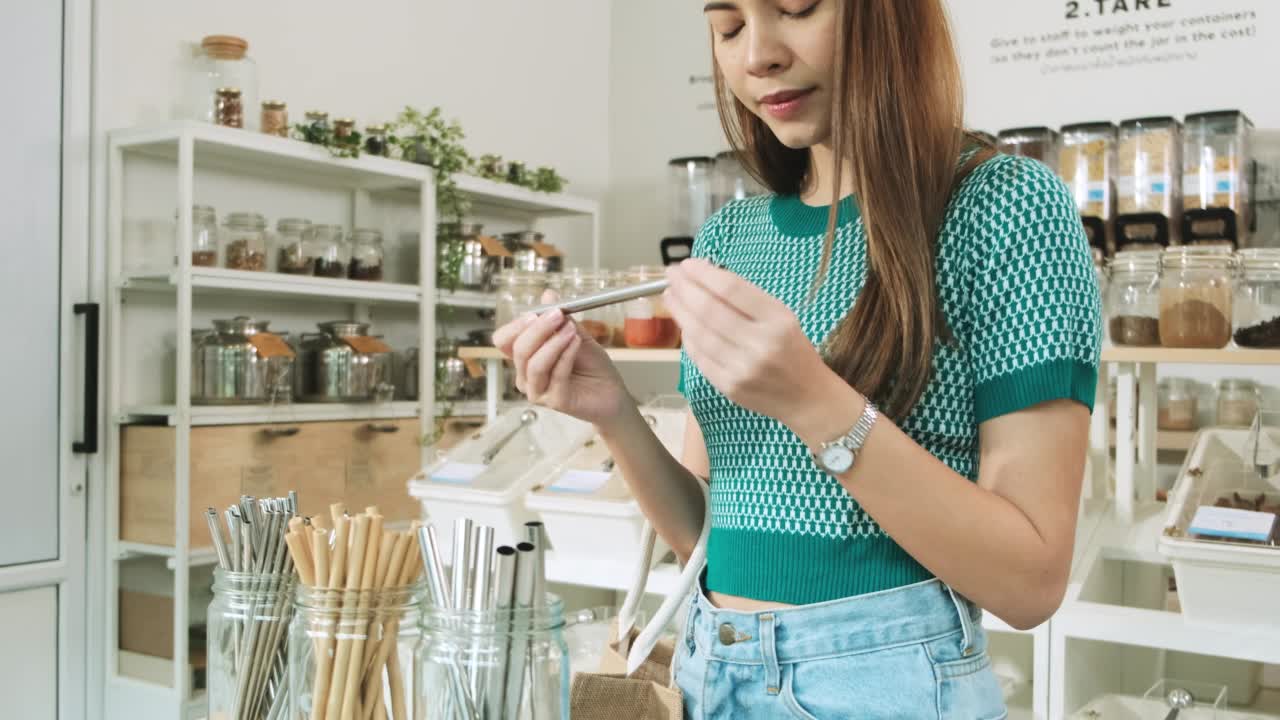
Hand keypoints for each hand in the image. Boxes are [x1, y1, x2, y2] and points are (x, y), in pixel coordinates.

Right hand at [492, 303, 630, 426]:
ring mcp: (538, 391)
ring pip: (534, 364)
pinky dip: (566, 355)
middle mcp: (526, 376)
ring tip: (572, 330)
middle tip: (557, 314)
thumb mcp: (576, 335)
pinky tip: (577, 342)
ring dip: (554, 342)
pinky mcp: (555, 401)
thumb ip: (561, 319)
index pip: (504, 340)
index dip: (517, 324)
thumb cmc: (592, 366)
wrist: (612, 392)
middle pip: (518, 349)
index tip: (538, 311)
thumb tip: (548, 294)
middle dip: (538, 328)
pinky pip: (556, 375)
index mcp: (525, 358)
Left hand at [664, 259, 847, 434]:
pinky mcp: (729, 387)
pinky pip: (699, 357)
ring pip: (699, 333)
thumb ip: (747, 299)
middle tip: (671, 275)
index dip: (704, 274)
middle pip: (709, 310)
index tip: (687, 263)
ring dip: (679, 311)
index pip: (731, 289)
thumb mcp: (782, 317)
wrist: (807, 398)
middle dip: (685, 288)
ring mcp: (742, 368)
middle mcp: (760, 344)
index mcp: (777, 320)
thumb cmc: (793, 350)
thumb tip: (705, 277)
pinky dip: (688, 338)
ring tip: (670, 296)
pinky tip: (683, 324)